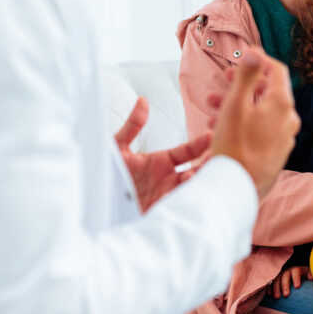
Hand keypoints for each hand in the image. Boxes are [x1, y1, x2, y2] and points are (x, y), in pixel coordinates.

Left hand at [115, 97, 212, 211]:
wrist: (96, 202)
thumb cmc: (107, 173)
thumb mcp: (118, 148)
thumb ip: (132, 126)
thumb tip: (142, 100)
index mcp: (162, 162)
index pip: (188, 151)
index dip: (200, 144)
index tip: (210, 135)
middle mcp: (169, 179)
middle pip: (198, 169)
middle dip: (209, 164)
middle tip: (217, 157)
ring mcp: (168, 196)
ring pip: (193, 188)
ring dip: (199, 182)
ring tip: (197, 177)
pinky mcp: (163, 213)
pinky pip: (181, 207)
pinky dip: (187, 201)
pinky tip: (187, 196)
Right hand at [208, 47, 300, 199]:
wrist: (238, 190)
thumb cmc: (234, 146)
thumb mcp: (235, 104)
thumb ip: (246, 75)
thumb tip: (254, 51)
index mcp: (282, 104)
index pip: (276, 70)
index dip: (258, 60)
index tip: (241, 60)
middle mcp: (289, 119)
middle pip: (268, 91)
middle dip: (243, 84)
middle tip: (224, 81)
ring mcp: (284, 138)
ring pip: (262, 111)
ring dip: (239, 104)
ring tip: (213, 108)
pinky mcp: (276, 153)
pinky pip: (262, 129)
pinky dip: (245, 122)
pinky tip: (222, 128)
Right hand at [271, 266, 312, 298]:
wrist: (298, 276)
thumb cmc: (305, 276)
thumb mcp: (309, 274)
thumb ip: (311, 275)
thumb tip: (311, 277)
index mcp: (297, 269)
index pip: (296, 271)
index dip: (296, 278)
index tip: (297, 287)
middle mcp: (287, 271)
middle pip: (285, 276)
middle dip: (285, 286)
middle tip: (286, 295)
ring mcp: (281, 275)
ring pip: (277, 280)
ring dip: (276, 288)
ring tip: (277, 297)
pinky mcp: (276, 280)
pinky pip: (271, 283)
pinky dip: (270, 288)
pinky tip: (269, 294)